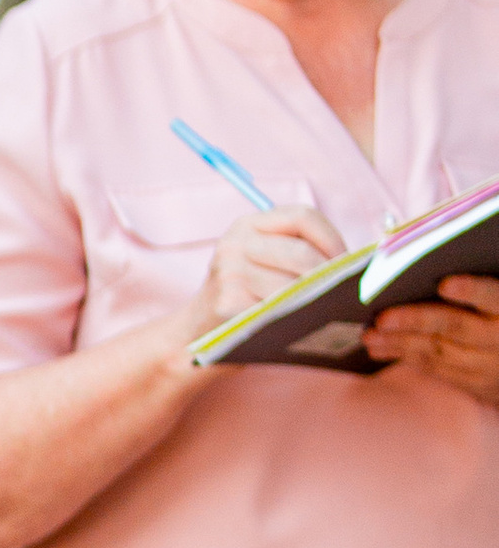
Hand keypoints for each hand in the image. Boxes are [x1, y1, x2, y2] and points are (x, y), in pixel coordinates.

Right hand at [177, 206, 342, 347]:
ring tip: (328, 311)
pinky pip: (277, 310)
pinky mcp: (227, 304)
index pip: (302, 215)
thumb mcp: (262, 262)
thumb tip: (352, 264)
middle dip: (328, 277)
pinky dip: (295, 319)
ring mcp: (228, 273)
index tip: (346, 263)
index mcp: (248, 224)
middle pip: (301, 252)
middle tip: (343, 295)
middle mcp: (235, 242)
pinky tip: (302, 326)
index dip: (332, 238)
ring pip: (292, 285)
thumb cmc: (244, 296)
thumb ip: (297, 252)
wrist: (195, 332)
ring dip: (314, 301)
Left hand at [364, 271, 498, 403]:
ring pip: (440, 353)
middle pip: (457, 327)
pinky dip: (409, 359)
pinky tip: (384, 351)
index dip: (472, 290)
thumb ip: (480, 289)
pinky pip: (440, 372)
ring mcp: (490, 367)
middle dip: (415, 322)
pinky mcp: (479, 386)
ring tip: (369, 336)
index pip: (493, 296)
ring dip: (400, 345)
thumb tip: (433, 273)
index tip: (445, 283)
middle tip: (381, 318)